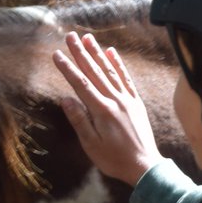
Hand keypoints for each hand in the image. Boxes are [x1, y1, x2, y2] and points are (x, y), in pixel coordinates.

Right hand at [53, 31, 161, 184]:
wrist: (145, 166)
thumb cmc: (115, 159)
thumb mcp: (91, 144)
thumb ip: (79, 120)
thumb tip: (65, 98)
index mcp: (102, 111)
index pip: (80, 84)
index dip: (67, 68)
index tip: (56, 54)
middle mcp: (115, 101)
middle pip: (94, 72)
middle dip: (81, 53)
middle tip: (70, 36)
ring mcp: (127, 100)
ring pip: (110, 71)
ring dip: (98, 54)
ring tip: (88, 39)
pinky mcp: (136, 103)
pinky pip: (126, 79)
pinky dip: (118, 65)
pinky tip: (112, 53)